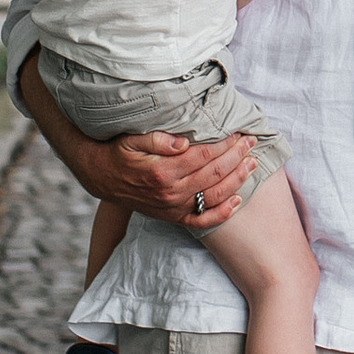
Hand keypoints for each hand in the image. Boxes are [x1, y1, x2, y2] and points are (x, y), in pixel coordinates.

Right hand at [80, 126, 258, 231]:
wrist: (101, 177)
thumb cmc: (120, 152)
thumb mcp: (132, 139)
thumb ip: (158, 139)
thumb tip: (184, 140)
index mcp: (162, 171)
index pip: (204, 156)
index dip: (225, 144)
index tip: (239, 133)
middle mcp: (170, 192)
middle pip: (214, 173)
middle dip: (237, 156)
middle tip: (252, 142)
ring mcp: (173, 207)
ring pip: (214, 195)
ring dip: (237, 179)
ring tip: (252, 164)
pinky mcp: (173, 216)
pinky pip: (202, 220)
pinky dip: (223, 213)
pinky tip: (238, 201)